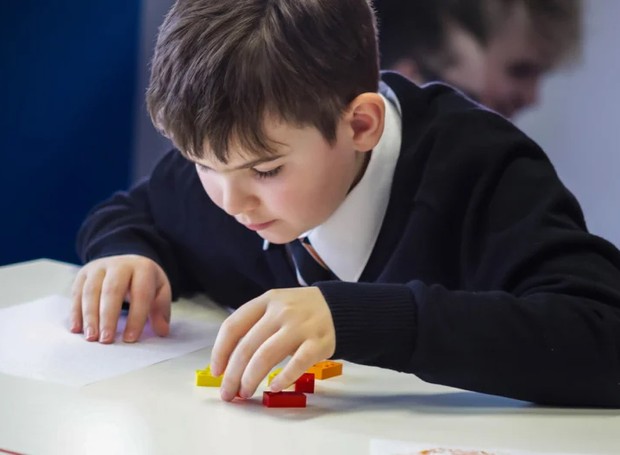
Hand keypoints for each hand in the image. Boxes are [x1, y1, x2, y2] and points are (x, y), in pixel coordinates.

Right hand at [71, 255, 171, 343]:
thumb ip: (161, 310)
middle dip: (108, 317)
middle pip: (112, 290)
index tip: (130, 339)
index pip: (140, 293)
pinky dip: (76, 312)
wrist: (127, 261)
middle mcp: (119, 265)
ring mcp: (99, 268)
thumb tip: (162, 331)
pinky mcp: (83, 273)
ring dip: (90, 316)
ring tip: (92, 338)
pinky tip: (77, 329)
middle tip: (106, 340)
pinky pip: (77, 293)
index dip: (136, 317)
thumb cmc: (144, 281)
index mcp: (143, 268)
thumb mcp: (159, 290)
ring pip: (91, 291)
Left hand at [210, 287, 335, 400]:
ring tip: (245, 392)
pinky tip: (273, 387)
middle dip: (233, 374)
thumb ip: (256, 326)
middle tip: (229, 392)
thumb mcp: (276, 306)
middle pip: (247, 346)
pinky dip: (283, 379)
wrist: (340, 308)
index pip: (233, 326)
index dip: (220, 351)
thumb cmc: (301, 312)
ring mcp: (300, 326)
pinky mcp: (318, 342)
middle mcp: (281, 311)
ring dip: (251, 378)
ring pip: (266, 356)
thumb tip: (229, 362)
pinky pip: (297, 364)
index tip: (216, 371)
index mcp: (266, 301)